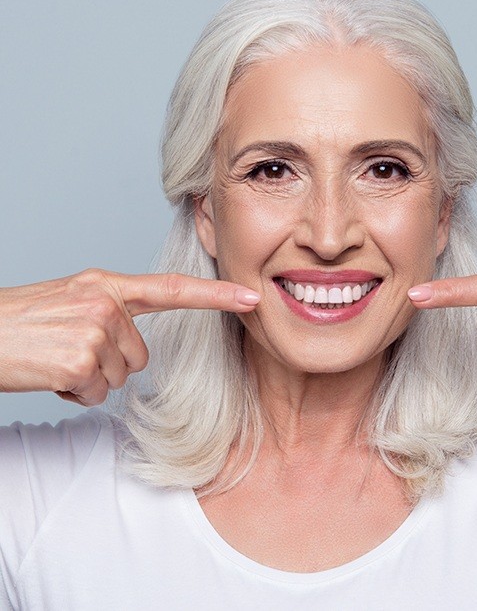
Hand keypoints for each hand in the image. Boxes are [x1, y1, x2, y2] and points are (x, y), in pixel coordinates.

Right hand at [0, 269, 259, 405]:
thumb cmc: (22, 321)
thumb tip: (137, 347)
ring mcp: (94, 330)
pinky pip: (94, 394)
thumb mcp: (70, 299)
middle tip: (68, 349)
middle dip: (109, 363)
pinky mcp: (80, 361)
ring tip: (55, 357)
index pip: (172, 289)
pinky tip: (49, 373)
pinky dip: (72, 393)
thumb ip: (111, 310)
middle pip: (141, 355)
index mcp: (106, 285)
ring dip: (88, 378)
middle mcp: (105, 303)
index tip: (251, 297)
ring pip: (119, 377)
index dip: (216, 295)